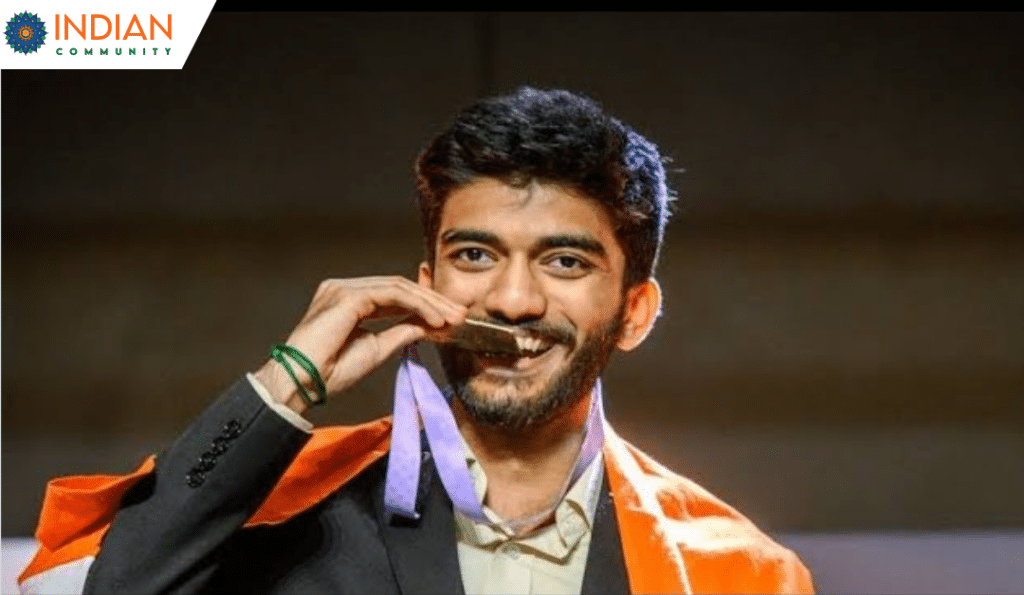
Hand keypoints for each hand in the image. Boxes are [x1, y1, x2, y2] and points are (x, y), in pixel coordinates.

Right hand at [254, 276, 466, 413]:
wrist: (302, 384)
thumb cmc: (330, 372)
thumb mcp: (377, 349)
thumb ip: (402, 332)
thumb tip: (427, 325)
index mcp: (349, 300)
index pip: (394, 295)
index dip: (425, 305)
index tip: (451, 319)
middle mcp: (345, 289)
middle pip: (399, 287)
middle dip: (433, 301)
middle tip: (461, 315)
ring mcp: (344, 289)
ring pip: (399, 288)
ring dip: (430, 303)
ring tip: (453, 318)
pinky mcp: (348, 296)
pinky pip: (392, 295)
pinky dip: (418, 306)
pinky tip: (435, 320)